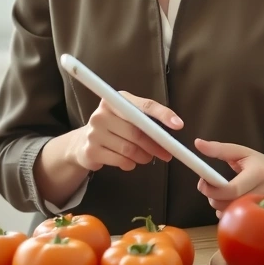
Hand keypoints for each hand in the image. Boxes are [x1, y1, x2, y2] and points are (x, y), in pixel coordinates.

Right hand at [68, 93, 182, 172]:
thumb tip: (174, 126)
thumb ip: (146, 118)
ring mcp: (94, 133)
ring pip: (129, 149)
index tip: (179, 125)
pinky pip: (120, 161)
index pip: (143, 106)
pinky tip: (130, 162)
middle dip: (156, 146)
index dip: (162, 115)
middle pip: (137, 132)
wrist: (84, 142)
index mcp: (114, 100)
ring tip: (147, 158)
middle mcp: (101, 113)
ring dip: (144, 157)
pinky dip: (130, 164)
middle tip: (167, 154)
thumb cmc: (114, 127)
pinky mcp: (91, 151)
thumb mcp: (127, 116)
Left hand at [193, 139, 263, 217]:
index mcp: (260, 173)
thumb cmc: (262, 164)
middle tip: (209, 189)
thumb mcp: (242, 152)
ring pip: (236, 215)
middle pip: (232, 204)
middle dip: (214, 199)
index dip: (212, 190)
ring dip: (221, 208)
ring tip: (221, 196)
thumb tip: (198, 143)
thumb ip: (220, 149)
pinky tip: (232, 205)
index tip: (202, 183)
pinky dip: (232, 215)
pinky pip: (243, 221)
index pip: (232, 189)